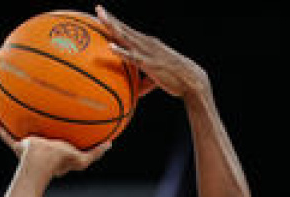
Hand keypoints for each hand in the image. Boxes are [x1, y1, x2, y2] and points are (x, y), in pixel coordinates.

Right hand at [0, 117, 111, 173]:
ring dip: (16, 123)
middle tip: (38, 110)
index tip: (60, 120)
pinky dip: (0, 127)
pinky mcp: (17, 146)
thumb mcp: (82, 159)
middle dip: (37, 125)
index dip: (59, 133)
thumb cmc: (60, 162)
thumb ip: (96, 153)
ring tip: (14, 108)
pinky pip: (5, 134)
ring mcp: (27, 148)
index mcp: (54, 151)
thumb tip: (110, 144)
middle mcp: (40, 149)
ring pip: (20, 133)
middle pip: (38, 135)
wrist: (41, 163)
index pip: (57, 142)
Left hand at [95, 6, 209, 100]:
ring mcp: (147, 52)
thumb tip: (134, 94)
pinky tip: (110, 47)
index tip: (104, 14)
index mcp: (148, 44)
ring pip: (126, 38)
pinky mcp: (149, 64)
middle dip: (110, 19)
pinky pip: (132, 57)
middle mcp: (146, 43)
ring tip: (101, 18)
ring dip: (113, 28)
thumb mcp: (157, 77)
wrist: (191, 80)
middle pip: (125, 29)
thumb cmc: (175, 79)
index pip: (129, 31)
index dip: (116, 22)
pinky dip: (121, 51)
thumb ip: (143, 82)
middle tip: (98, 9)